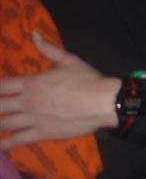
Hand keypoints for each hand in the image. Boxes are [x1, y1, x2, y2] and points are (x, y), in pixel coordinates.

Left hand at [0, 33, 119, 148]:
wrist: (103, 102)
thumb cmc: (87, 80)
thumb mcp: (69, 60)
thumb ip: (48, 48)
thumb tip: (34, 33)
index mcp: (32, 83)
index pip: (3, 86)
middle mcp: (28, 101)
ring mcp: (33, 119)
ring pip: (5, 124)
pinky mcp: (42, 133)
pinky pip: (19, 139)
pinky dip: (7, 143)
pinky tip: (1, 145)